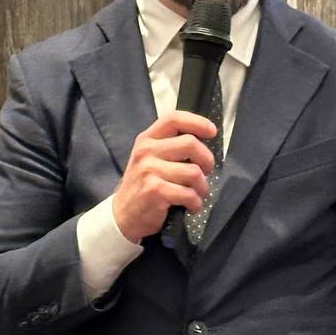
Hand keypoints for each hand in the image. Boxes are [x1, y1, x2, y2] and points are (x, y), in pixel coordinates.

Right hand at [113, 111, 217, 243]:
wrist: (123, 215)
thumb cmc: (143, 186)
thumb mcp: (149, 159)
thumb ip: (170, 147)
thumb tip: (203, 142)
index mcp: (147, 139)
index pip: (174, 119)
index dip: (197, 122)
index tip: (212, 131)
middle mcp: (146, 151)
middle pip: (190, 144)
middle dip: (207, 160)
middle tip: (206, 172)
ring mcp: (149, 171)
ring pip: (194, 172)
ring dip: (202, 187)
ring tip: (196, 193)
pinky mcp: (155, 191)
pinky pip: (188, 194)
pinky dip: (195, 203)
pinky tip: (190, 206)